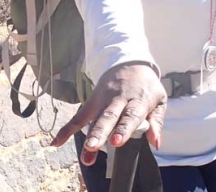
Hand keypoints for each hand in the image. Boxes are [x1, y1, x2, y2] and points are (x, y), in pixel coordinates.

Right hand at [50, 62, 166, 165]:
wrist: (130, 62)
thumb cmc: (146, 86)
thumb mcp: (159, 100)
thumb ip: (156, 122)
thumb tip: (156, 143)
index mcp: (137, 100)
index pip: (130, 115)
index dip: (123, 128)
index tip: (117, 141)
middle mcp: (118, 100)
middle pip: (107, 117)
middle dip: (99, 132)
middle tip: (93, 147)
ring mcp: (102, 100)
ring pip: (92, 118)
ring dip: (87, 135)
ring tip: (84, 152)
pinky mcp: (91, 101)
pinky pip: (78, 116)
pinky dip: (67, 129)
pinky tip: (56, 143)